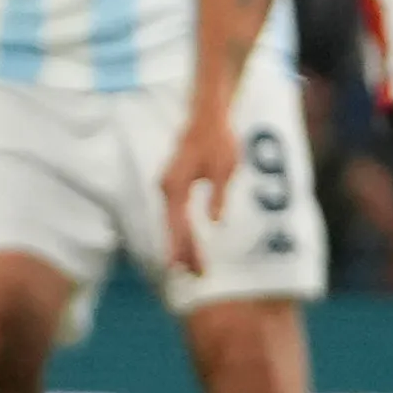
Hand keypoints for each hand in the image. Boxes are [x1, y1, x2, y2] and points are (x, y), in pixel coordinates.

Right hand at [156, 107, 239, 276]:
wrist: (207, 117)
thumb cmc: (218, 141)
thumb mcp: (225, 169)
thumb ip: (218, 196)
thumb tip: (215, 222)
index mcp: (177, 186)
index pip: (181, 226)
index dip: (188, 249)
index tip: (194, 268)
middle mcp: (167, 188)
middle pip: (173, 228)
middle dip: (184, 252)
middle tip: (196, 275)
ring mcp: (167, 186)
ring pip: (171, 222)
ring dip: (181, 243)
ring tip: (190, 265)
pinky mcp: (173, 185)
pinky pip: (174, 214)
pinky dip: (180, 230)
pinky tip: (187, 242)